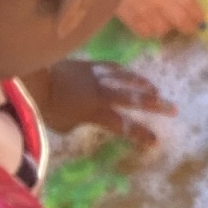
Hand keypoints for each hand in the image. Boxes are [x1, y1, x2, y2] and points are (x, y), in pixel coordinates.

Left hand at [35, 59, 174, 149]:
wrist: (35, 78)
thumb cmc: (44, 106)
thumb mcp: (61, 125)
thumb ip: (78, 122)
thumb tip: (83, 118)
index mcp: (95, 112)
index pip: (123, 125)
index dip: (140, 134)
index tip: (155, 141)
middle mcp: (102, 95)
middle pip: (134, 100)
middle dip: (156, 106)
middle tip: (173, 109)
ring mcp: (98, 78)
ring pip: (127, 80)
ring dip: (144, 86)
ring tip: (157, 90)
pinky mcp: (90, 66)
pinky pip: (111, 68)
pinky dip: (123, 72)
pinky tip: (130, 73)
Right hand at [117, 0, 203, 38]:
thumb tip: (192, 8)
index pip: (189, 2)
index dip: (197, 14)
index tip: (201, 19)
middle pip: (180, 20)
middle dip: (189, 27)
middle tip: (190, 28)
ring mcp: (144, 11)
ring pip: (163, 29)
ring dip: (167, 28)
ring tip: (165, 22)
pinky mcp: (130, 20)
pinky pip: (147, 33)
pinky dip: (151, 31)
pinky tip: (150, 24)